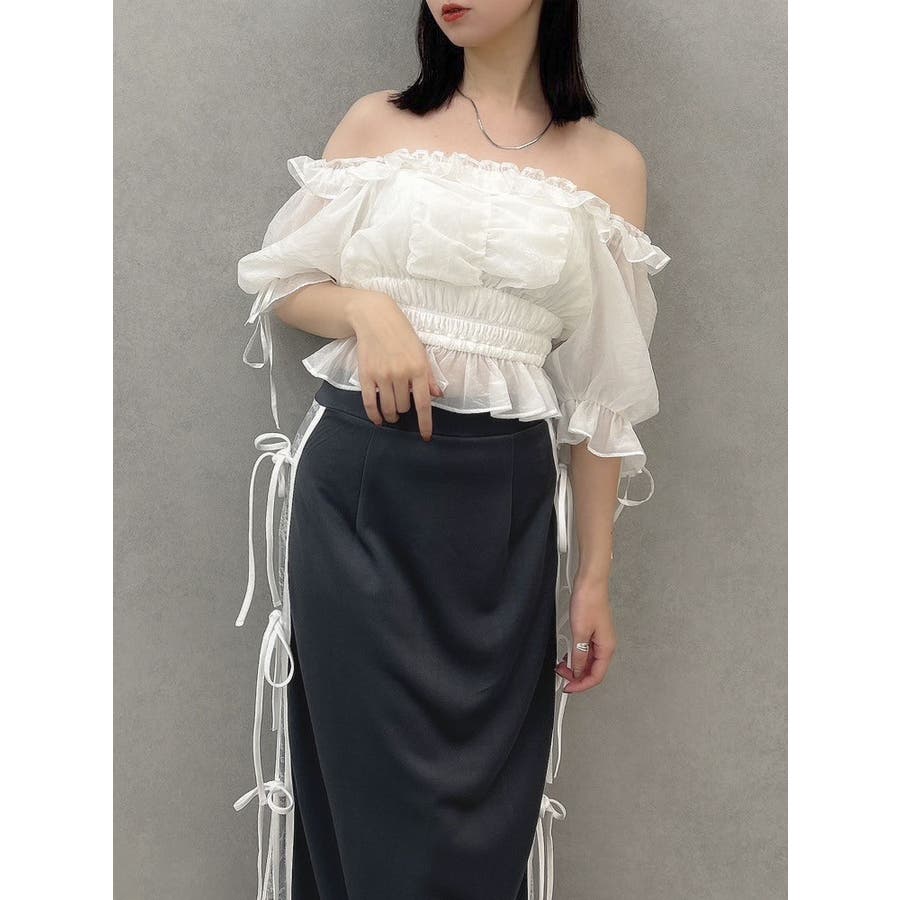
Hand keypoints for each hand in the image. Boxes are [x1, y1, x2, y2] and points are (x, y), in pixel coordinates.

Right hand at [347, 291, 443, 440]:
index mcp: (418, 368)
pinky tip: (378, 419)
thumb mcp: (421, 352)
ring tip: (392, 414)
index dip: (425, 423)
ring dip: (391, 415)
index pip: (423, 404)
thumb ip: (429, 376)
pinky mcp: (366, 375)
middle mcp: (401, 373)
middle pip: (404, 407)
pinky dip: (374, 415)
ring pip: (388, 408)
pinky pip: (369, 403)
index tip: (426, 436)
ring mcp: (382, 375)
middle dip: (404, 410)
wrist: (375, 318)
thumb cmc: (402, 334)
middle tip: (403, 404)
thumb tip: (437, 396)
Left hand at [554, 574, 616, 692]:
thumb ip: (579, 655)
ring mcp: (600, 638)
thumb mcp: (580, 633)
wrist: (590, 583)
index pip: (596, 676)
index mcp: (607, 647)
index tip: (568, 687)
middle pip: (594, 670)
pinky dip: (577, 656)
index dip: (581, 685)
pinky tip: (568, 655)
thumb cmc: (588, 602)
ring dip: (576, 666)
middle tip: (562, 675)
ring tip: (562, 665)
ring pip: (590, 661)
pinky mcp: (594, 631)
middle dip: (577, 676)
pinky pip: (587, 651)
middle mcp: (606, 645)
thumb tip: (578, 672)